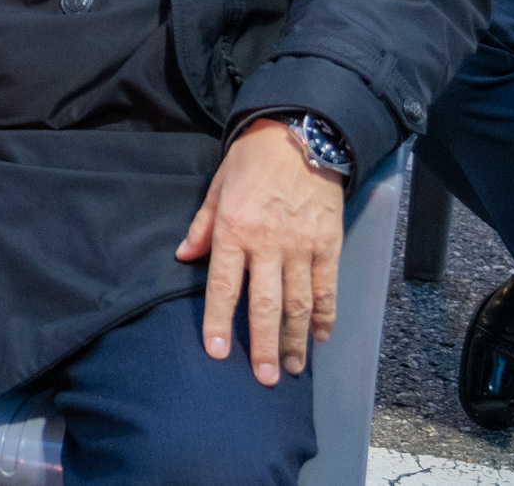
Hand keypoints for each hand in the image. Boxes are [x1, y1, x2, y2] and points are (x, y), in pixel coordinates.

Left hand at [176, 118, 345, 384]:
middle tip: (263, 378)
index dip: (219, 321)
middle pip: (265, 304)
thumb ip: (202, 226)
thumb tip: (183, 256)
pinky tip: (320, 336)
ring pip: (299, 304)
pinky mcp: (329, 245)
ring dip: (295, 340)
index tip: (216, 352)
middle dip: (263, 345)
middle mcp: (268, 244)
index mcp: (235, 230)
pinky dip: (325, 315)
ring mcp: (302, 247)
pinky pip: (327, 288)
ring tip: (291, 368)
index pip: (224, 285)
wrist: (301, 136)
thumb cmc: (252, 161)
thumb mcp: (217, 187)